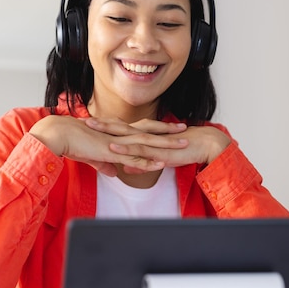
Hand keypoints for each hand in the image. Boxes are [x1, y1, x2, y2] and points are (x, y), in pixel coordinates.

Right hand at [28, 116, 188, 175]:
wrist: (58, 134)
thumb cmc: (71, 142)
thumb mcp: (91, 155)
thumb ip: (104, 163)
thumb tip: (113, 172)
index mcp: (116, 132)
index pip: (141, 129)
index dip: (157, 129)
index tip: (170, 128)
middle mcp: (120, 134)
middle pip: (149, 131)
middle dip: (168, 131)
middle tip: (185, 128)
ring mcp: (117, 142)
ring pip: (147, 143)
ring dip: (165, 144)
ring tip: (182, 144)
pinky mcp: (111, 151)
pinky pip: (134, 157)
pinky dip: (148, 161)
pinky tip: (161, 163)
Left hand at [85, 118, 230, 173]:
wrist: (205, 144)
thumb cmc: (183, 150)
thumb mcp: (157, 159)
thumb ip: (140, 162)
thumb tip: (125, 168)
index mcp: (145, 135)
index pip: (121, 129)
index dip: (105, 126)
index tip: (89, 124)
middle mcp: (146, 135)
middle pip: (120, 127)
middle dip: (101, 124)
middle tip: (83, 120)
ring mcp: (152, 141)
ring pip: (126, 136)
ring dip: (108, 131)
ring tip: (92, 128)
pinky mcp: (158, 149)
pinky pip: (139, 149)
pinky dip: (125, 148)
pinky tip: (113, 148)